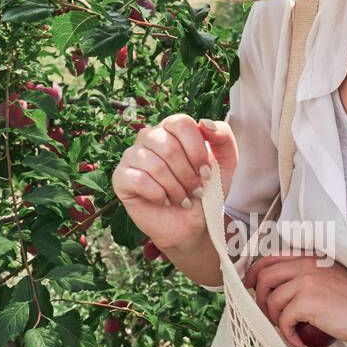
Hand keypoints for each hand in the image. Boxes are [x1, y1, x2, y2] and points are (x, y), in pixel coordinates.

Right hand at [112, 114, 237, 251]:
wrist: (190, 224)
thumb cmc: (205, 190)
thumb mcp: (225, 163)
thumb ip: (223, 137)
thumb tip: (205, 123)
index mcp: (171, 129)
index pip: (181, 123)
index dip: (196, 150)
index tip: (206, 173)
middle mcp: (148, 137)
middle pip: (168, 145)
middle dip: (187, 174)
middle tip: (195, 190)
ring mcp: (132, 156)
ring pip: (154, 165)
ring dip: (175, 188)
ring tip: (182, 199)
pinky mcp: (121, 177)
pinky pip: (138, 179)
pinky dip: (158, 194)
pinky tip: (164, 200)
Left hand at [243, 252, 346, 346]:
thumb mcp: (330, 279)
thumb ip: (306, 278)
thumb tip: (279, 291)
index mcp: (310, 258)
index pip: (270, 258)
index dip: (254, 273)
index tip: (250, 286)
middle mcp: (305, 266)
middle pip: (263, 277)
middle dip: (259, 299)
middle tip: (268, 315)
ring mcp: (305, 282)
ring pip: (271, 301)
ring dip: (274, 320)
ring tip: (289, 329)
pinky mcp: (307, 303)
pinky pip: (283, 321)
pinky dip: (287, 334)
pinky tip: (298, 340)